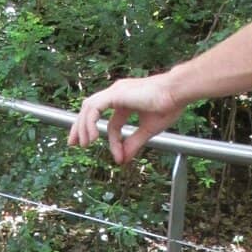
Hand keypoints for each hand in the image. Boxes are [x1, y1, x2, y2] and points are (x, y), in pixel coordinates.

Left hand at [68, 73, 185, 164]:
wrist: (177, 92)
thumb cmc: (169, 105)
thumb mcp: (148, 130)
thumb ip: (133, 143)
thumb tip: (123, 160)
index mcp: (126, 100)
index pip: (112, 123)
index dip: (112, 142)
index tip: (119, 158)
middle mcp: (118, 93)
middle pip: (91, 110)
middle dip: (81, 128)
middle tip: (74, 144)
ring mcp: (116, 91)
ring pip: (89, 108)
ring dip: (82, 127)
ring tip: (83, 144)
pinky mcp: (115, 94)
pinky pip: (94, 108)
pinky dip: (89, 123)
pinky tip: (90, 137)